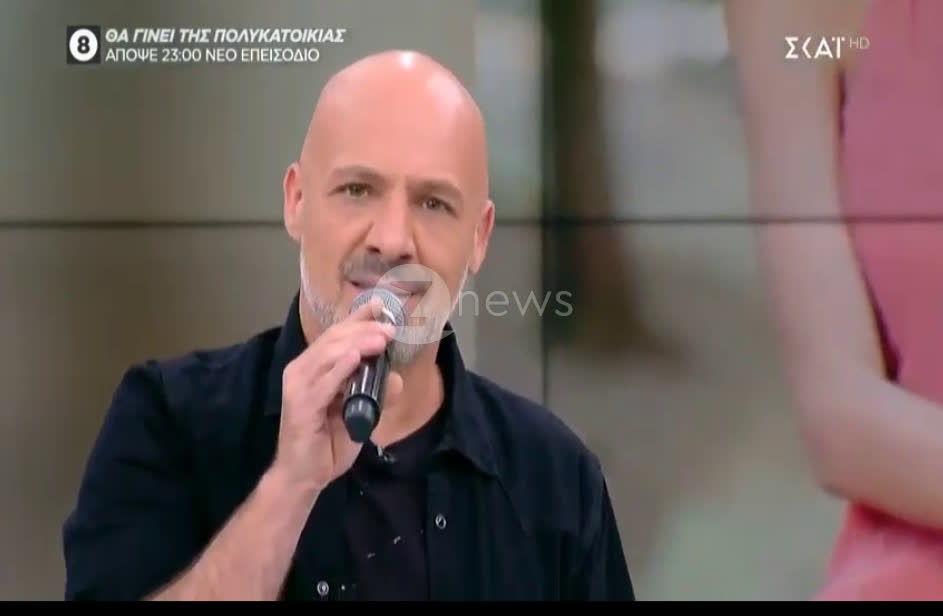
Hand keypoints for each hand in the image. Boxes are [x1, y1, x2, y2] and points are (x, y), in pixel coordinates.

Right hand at [271, 298, 403, 494]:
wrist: (304, 475)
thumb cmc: (329, 443)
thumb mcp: (361, 414)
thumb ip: (377, 394)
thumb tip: (396, 378)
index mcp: (315, 367)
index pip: (337, 335)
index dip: (358, 318)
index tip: (380, 304)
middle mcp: (302, 370)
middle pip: (334, 339)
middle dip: (364, 329)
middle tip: (390, 326)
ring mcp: (299, 386)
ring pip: (330, 354)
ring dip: (358, 343)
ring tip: (381, 337)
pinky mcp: (301, 405)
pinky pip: (324, 382)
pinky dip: (340, 367)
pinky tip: (357, 356)